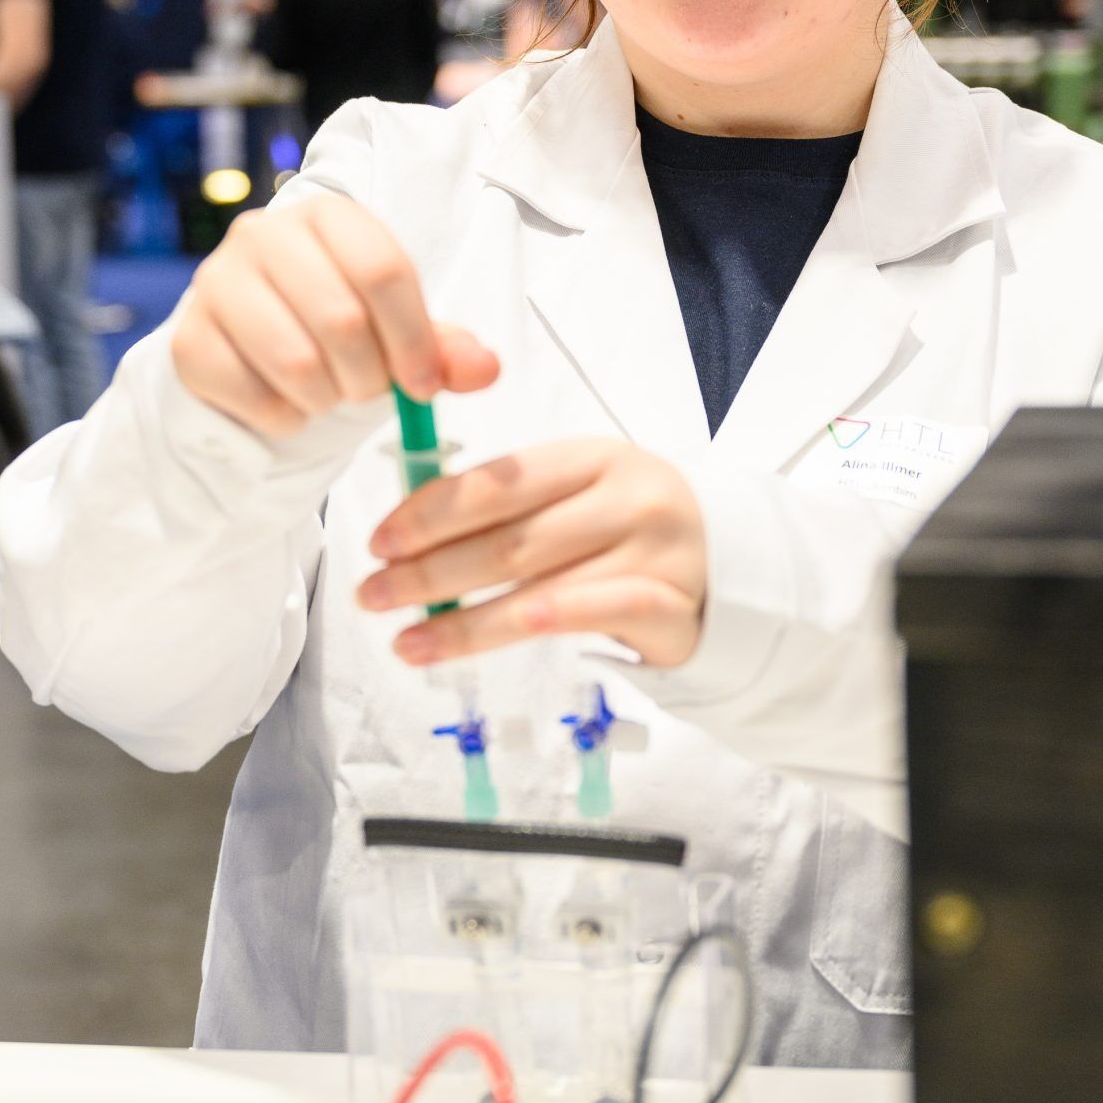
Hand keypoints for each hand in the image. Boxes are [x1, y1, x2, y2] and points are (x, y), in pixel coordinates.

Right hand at [171, 192, 498, 437]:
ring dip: (326, 399)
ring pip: (295, 361)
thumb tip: (487, 369)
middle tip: (368, 393)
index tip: (423, 385)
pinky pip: (250, 394)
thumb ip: (444, 348)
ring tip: (328, 396)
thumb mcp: (398, 332)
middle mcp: (263, 233)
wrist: (252, 351)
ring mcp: (216, 281)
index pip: (383, 270)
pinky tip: (287, 406)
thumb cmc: (337, 329)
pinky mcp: (187, 336)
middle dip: (368, 378)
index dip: (413, 339)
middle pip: (341, 319)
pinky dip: (282, 418)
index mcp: (327, 216)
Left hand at [357, 438, 706, 668]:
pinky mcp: (670, 602)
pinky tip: (476, 646)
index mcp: (593, 456)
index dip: (430, 512)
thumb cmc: (627, 533)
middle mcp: (627, 494)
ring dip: (460, 620)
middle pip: (508, 537)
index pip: (498, 481)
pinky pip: (590, 614)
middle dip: (428, 570)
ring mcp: (654, 549)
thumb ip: (511, 503)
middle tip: (371, 595)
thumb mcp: (578, 496)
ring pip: (536, 585)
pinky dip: (532, 624)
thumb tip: (407, 530)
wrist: (730, 570)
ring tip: (403, 639)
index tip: (378, 542)